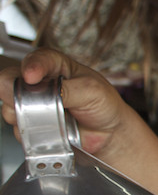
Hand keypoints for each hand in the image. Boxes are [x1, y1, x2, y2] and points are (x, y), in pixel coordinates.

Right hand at [0, 48, 132, 158]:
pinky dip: (30, 133)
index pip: (37, 60)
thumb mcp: (92, 92)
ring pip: (10, 106)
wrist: (110, 134)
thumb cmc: (104, 105)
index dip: (32, 66)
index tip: (31, 76)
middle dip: (16, 93)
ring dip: (23, 116)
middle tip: (30, 102)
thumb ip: (68, 90)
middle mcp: (39, 82)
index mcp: (55, 65)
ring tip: (49, 120)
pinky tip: (49, 132)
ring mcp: (33, 104)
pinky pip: (20, 128)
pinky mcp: (33, 124)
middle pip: (10, 81)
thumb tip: (48, 92)